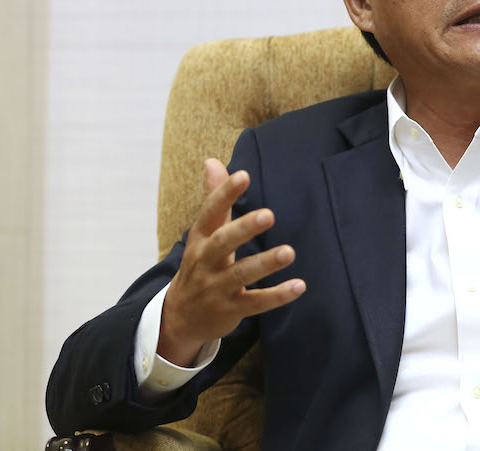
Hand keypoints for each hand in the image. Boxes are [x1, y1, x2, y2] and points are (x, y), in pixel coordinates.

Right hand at [157, 159, 305, 366]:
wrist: (179, 317)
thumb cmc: (200, 264)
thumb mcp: (203, 233)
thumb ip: (214, 198)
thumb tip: (212, 161)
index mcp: (200, 239)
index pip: (210, 212)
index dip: (225, 194)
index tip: (243, 175)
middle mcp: (205, 261)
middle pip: (223, 242)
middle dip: (244, 228)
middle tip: (269, 214)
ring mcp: (217, 287)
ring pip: (241, 274)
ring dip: (265, 263)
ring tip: (289, 252)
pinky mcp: (231, 309)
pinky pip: (256, 303)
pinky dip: (277, 295)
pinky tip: (300, 286)